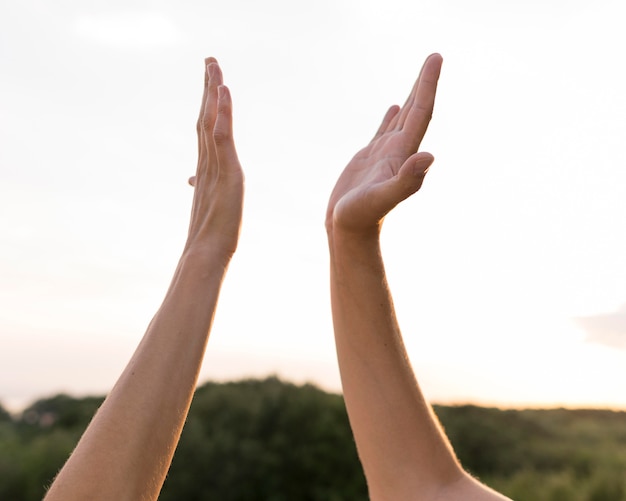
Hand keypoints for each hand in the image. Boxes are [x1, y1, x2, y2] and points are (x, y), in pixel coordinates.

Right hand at [186, 58, 243, 260]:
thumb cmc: (209, 233)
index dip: (206, 105)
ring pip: (211, 121)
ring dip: (214, 91)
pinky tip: (223, 91)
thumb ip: (200, 185)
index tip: (209, 83)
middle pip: (205, 117)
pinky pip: (222, 136)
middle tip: (210, 60)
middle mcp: (205, 162)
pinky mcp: (226, 172)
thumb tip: (189, 179)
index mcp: (204, 168)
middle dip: (208, 88)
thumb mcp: (208, 203)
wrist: (206, 254)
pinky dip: (222, 112)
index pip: (205, 129)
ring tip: (215, 65)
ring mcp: (214, 166)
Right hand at [326, 54, 441, 236]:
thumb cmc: (362, 216)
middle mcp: (399, 151)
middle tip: (434, 57)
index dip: (428, 86)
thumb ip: (407, 179)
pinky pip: (383, 130)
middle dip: (424, 84)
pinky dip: (391, 116)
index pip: (421, 113)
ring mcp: (384, 155)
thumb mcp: (383, 197)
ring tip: (420, 77)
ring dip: (411, 97)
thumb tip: (429, 157)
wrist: (348, 231)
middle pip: (416, 110)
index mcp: (404, 154)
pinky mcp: (369, 159)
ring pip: (401, 118)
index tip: (435, 58)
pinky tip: (393, 107)